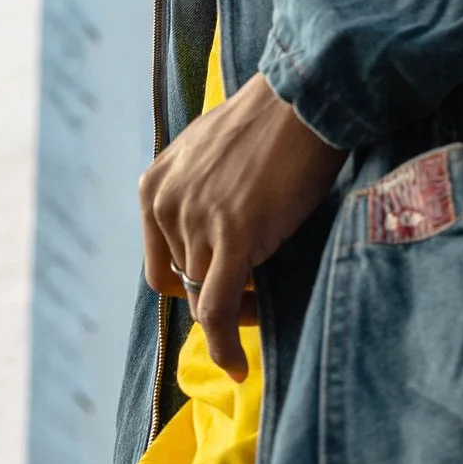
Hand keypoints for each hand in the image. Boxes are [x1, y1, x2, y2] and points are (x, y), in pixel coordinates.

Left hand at [140, 73, 343, 381]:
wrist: (308, 95)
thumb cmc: (274, 122)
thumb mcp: (212, 154)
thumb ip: (198, 195)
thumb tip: (210, 239)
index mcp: (154, 185)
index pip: (160, 262)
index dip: (191, 284)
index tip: (226, 288)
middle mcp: (166, 203)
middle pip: (184, 281)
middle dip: (218, 294)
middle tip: (257, 296)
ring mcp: (197, 220)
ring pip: (206, 294)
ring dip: (236, 308)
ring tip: (267, 299)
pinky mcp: (234, 235)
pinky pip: (218, 309)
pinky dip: (223, 346)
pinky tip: (239, 368)